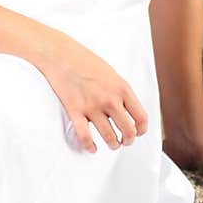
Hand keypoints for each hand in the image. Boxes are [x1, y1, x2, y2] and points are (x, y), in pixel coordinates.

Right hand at [38, 34, 147, 154]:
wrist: (60, 54)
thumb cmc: (84, 60)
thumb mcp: (110, 73)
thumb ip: (120, 91)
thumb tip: (126, 109)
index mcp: (122, 88)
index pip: (141, 117)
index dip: (142, 129)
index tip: (138, 132)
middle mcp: (110, 99)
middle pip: (128, 130)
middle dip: (129, 140)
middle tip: (125, 141)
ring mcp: (92, 106)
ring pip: (109, 137)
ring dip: (113, 144)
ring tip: (112, 144)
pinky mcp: (75, 111)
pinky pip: (85, 136)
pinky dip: (90, 146)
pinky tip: (92, 148)